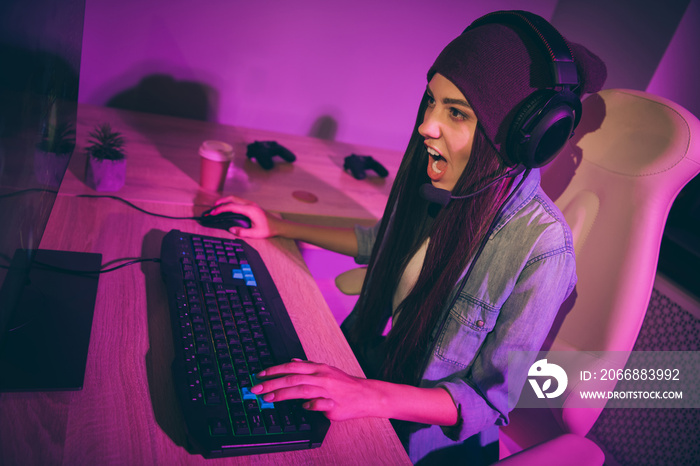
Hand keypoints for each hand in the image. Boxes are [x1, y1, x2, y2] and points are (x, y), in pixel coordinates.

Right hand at [210, 195, 283, 237]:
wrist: (279, 226)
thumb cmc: (268, 229)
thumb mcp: (255, 234)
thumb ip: (242, 232)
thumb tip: (231, 229)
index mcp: (250, 210)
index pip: (231, 207)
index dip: (221, 209)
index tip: (213, 213)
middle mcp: (250, 204)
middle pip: (232, 198)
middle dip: (221, 202)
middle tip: (212, 208)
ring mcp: (251, 204)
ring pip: (235, 198)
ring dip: (226, 201)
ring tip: (217, 207)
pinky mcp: (252, 206)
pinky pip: (239, 201)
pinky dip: (231, 203)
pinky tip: (227, 208)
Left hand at [251, 359, 378, 420]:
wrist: (365, 395)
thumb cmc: (344, 384)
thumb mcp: (326, 370)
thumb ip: (309, 366)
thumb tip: (292, 361)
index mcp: (318, 368)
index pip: (292, 366)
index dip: (274, 370)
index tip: (260, 375)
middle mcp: (321, 377)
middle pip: (293, 378)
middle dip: (272, 383)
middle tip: (257, 389)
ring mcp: (327, 390)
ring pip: (301, 389)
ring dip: (283, 394)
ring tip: (269, 399)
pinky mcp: (332, 405)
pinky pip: (318, 404)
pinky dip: (308, 405)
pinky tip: (301, 408)